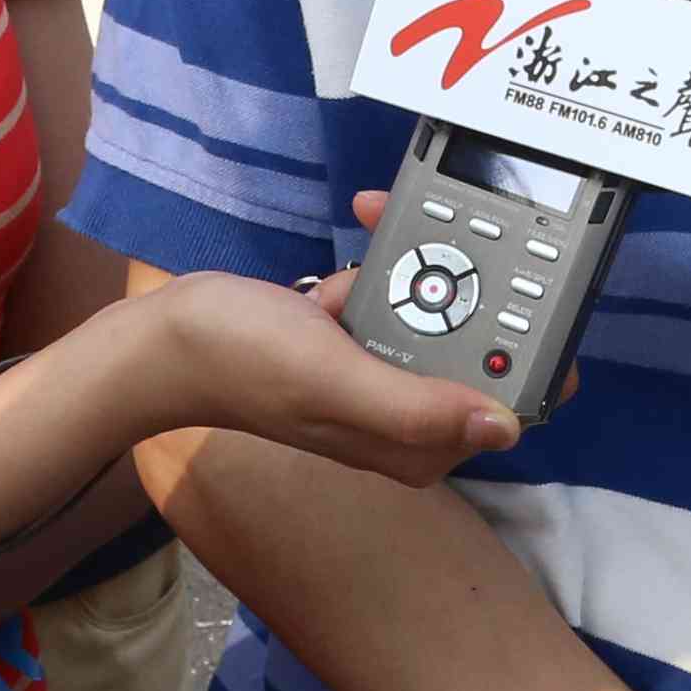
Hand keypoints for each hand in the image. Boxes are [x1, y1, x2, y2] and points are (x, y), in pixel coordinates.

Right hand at [114, 259, 526, 479]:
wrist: (163, 338)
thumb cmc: (240, 363)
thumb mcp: (334, 381)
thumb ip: (416, 408)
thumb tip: (503, 426)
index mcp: (415, 443)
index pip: (507, 403)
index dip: (527, 348)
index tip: (524, 291)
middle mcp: (406, 417)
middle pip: (479, 349)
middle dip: (463, 291)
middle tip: (437, 249)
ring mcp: (380, 377)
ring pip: (437, 313)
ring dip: (414, 271)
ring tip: (374, 247)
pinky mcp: (355, 343)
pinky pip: (393, 298)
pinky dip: (375, 272)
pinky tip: (339, 269)